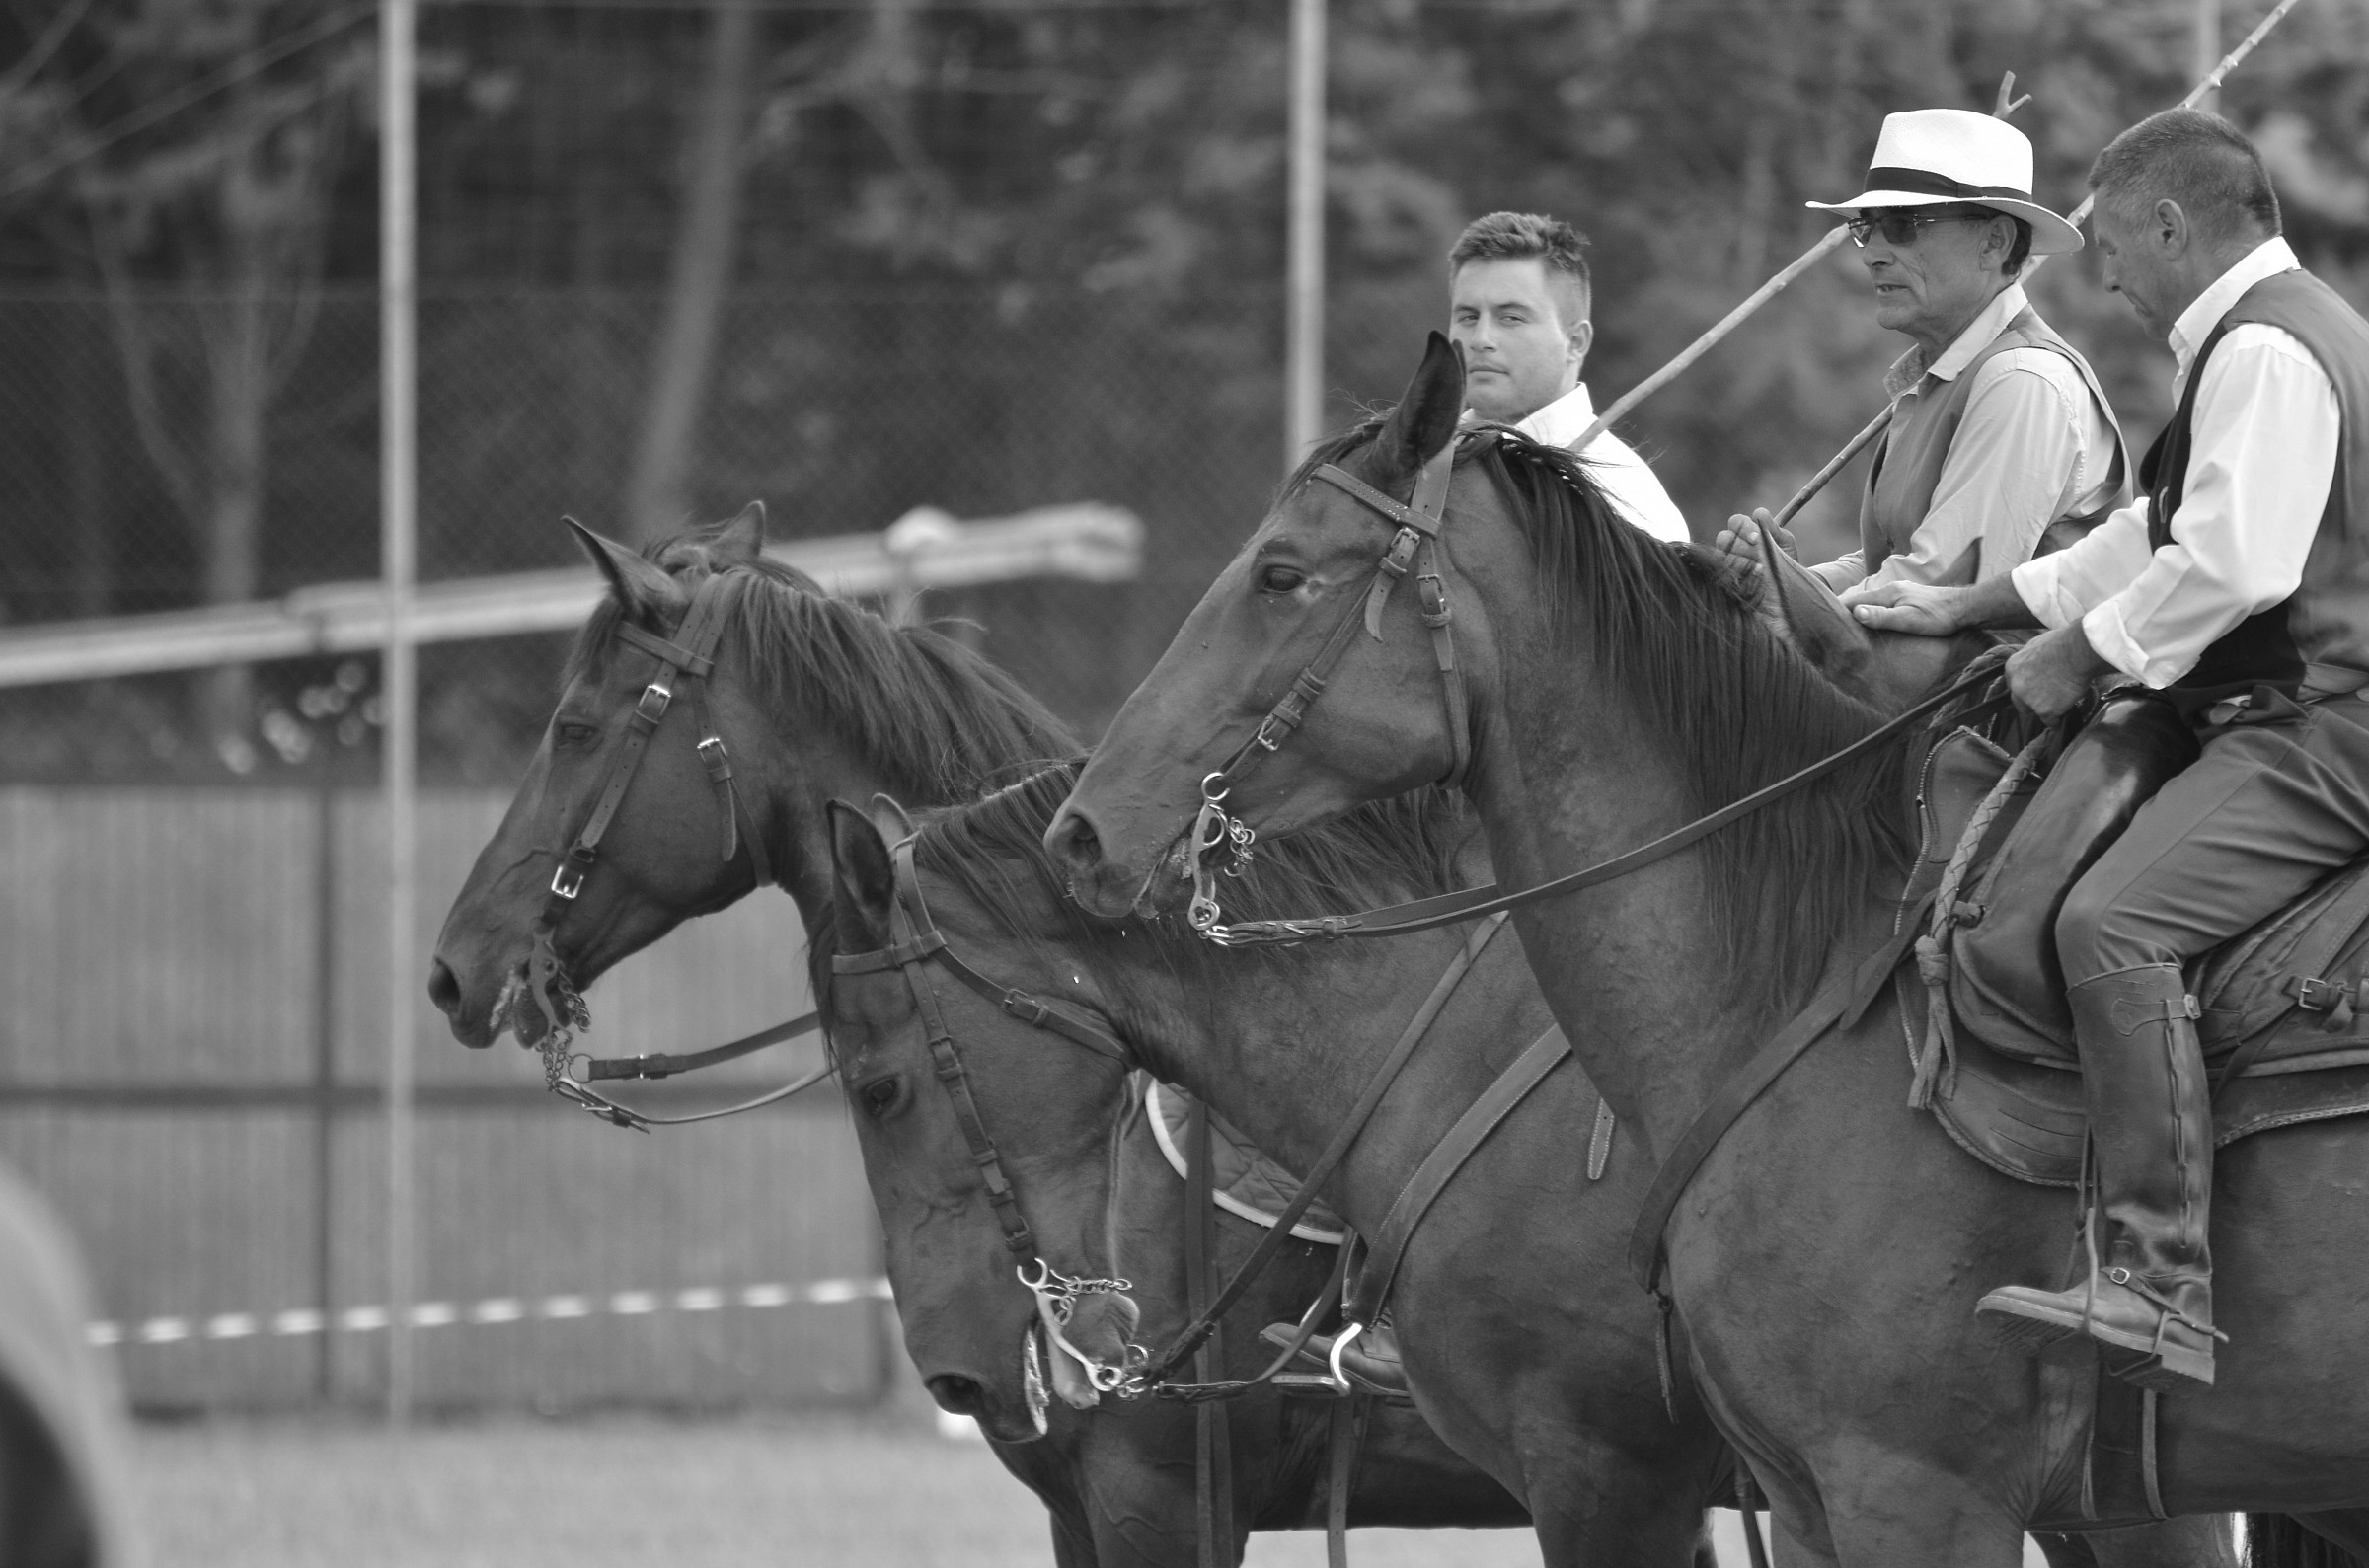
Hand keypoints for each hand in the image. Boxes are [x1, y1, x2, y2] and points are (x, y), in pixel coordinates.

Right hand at [1711, 509, 1795, 600]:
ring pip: (1725, 557)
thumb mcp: (1784, 541)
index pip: (1736, 521)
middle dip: (1743, 546)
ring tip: (1762, 568)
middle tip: (1759, 554)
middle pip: (1724, 538)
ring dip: (1744, 562)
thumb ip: (1773, 528)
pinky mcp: (1727, 578)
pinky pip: (1729, 574)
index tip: (1757, 537)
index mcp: (1743, 530)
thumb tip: (1759, 514)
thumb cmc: (1784, 558)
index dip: (1744, 528)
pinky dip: (1745, 576)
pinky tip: (1757, 578)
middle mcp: (1730, 544)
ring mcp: (1726, 562)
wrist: (1788, 584)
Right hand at [1841, 579, 1967, 637]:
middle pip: (1860, 600)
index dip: (1837, 610)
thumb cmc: (1938, 616)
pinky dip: (1872, 612)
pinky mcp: (1907, 598)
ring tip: (1847, 628)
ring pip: (1871, 602)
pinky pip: (1882, 605)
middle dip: (1845, 612)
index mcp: (1887, 592)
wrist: (1964, 608)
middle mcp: (1891, 589)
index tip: (1823, 622)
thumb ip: (1881, 616)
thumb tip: (1856, 612)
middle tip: (1831, 628)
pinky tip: (1872, 623)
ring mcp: (1900, 593)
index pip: (1853, 600)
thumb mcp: (1908, 619)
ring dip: (1859, 613)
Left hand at [2005, 623, 2110, 721]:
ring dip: (2046, 710)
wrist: (2077, 652)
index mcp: (2013, 667)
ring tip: (2061, 703)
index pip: (2013, 684)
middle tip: (2047, 700)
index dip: (2026, 688)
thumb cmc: (2063, 643)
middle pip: (2019, 701)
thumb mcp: (2037, 644)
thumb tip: (2035, 661)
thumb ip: (2030, 658)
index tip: (2035, 689)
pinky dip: (2058, 720)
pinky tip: (2064, 715)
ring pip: (2034, 712)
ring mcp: (2029, 699)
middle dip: (2030, 702)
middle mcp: (2016, 685)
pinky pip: (2050, 722)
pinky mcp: (2045, 711)